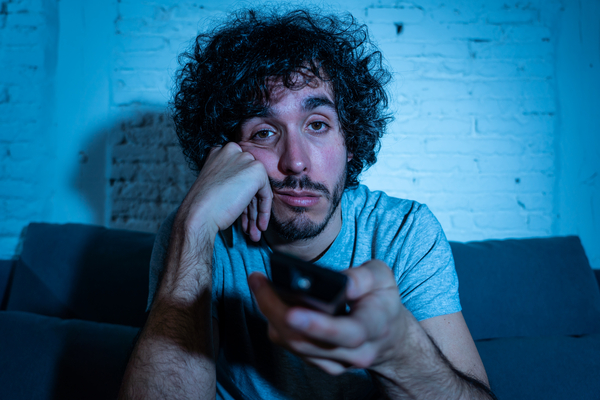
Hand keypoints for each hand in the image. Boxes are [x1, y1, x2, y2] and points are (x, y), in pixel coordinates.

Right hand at [177, 142, 272, 241]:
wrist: (199, 214)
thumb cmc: (203, 205)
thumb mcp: (216, 184)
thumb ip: (231, 180)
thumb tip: (247, 191)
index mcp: (220, 152)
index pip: (238, 175)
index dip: (241, 197)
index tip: (242, 215)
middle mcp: (233, 151)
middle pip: (249, 182)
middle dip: (250, 207)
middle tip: (250, 226)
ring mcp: (245, 159)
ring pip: (258, 189)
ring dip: (256, 213)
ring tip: (254, 232)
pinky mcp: (256, 171)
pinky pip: (266, 194)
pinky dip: (264, 211)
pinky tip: (259, 225)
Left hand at [248, 260, 412, 374]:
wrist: (389, 336)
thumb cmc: (382, 300)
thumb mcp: (382, 278)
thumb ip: (363, 277)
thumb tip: (337, 281)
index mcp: (375, 327)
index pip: (347, 332)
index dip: (318, 325)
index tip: (292, 312)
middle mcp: (355, 352)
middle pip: (307, 341)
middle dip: (276, 310)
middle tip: (258, 281)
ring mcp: (337, 363)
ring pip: (294, 345)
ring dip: (270, 314)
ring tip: (260, 284)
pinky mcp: (321, 364)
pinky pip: (291, 347)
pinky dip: (276, 323)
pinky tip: (271, 301)